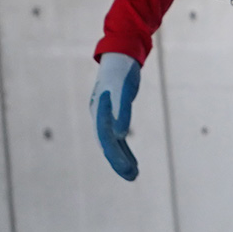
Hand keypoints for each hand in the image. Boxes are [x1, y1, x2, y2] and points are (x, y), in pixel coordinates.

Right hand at [91, 53, 141, 181]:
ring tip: (134, 175)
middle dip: (118, 161)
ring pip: (112, 144)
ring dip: (122, 159)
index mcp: (99, 110)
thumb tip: (121, 134)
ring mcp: (106, 117)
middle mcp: (100, 116)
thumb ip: (122, 110)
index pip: (105, 137)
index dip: (115, 153)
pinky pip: (118, 139)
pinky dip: (125, 151)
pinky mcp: (115, 116)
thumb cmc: (121, 69)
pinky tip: (133, 163)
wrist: (120, 54)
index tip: (126, 167)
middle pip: (107, 144)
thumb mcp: (123, 88)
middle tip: (132, 176)